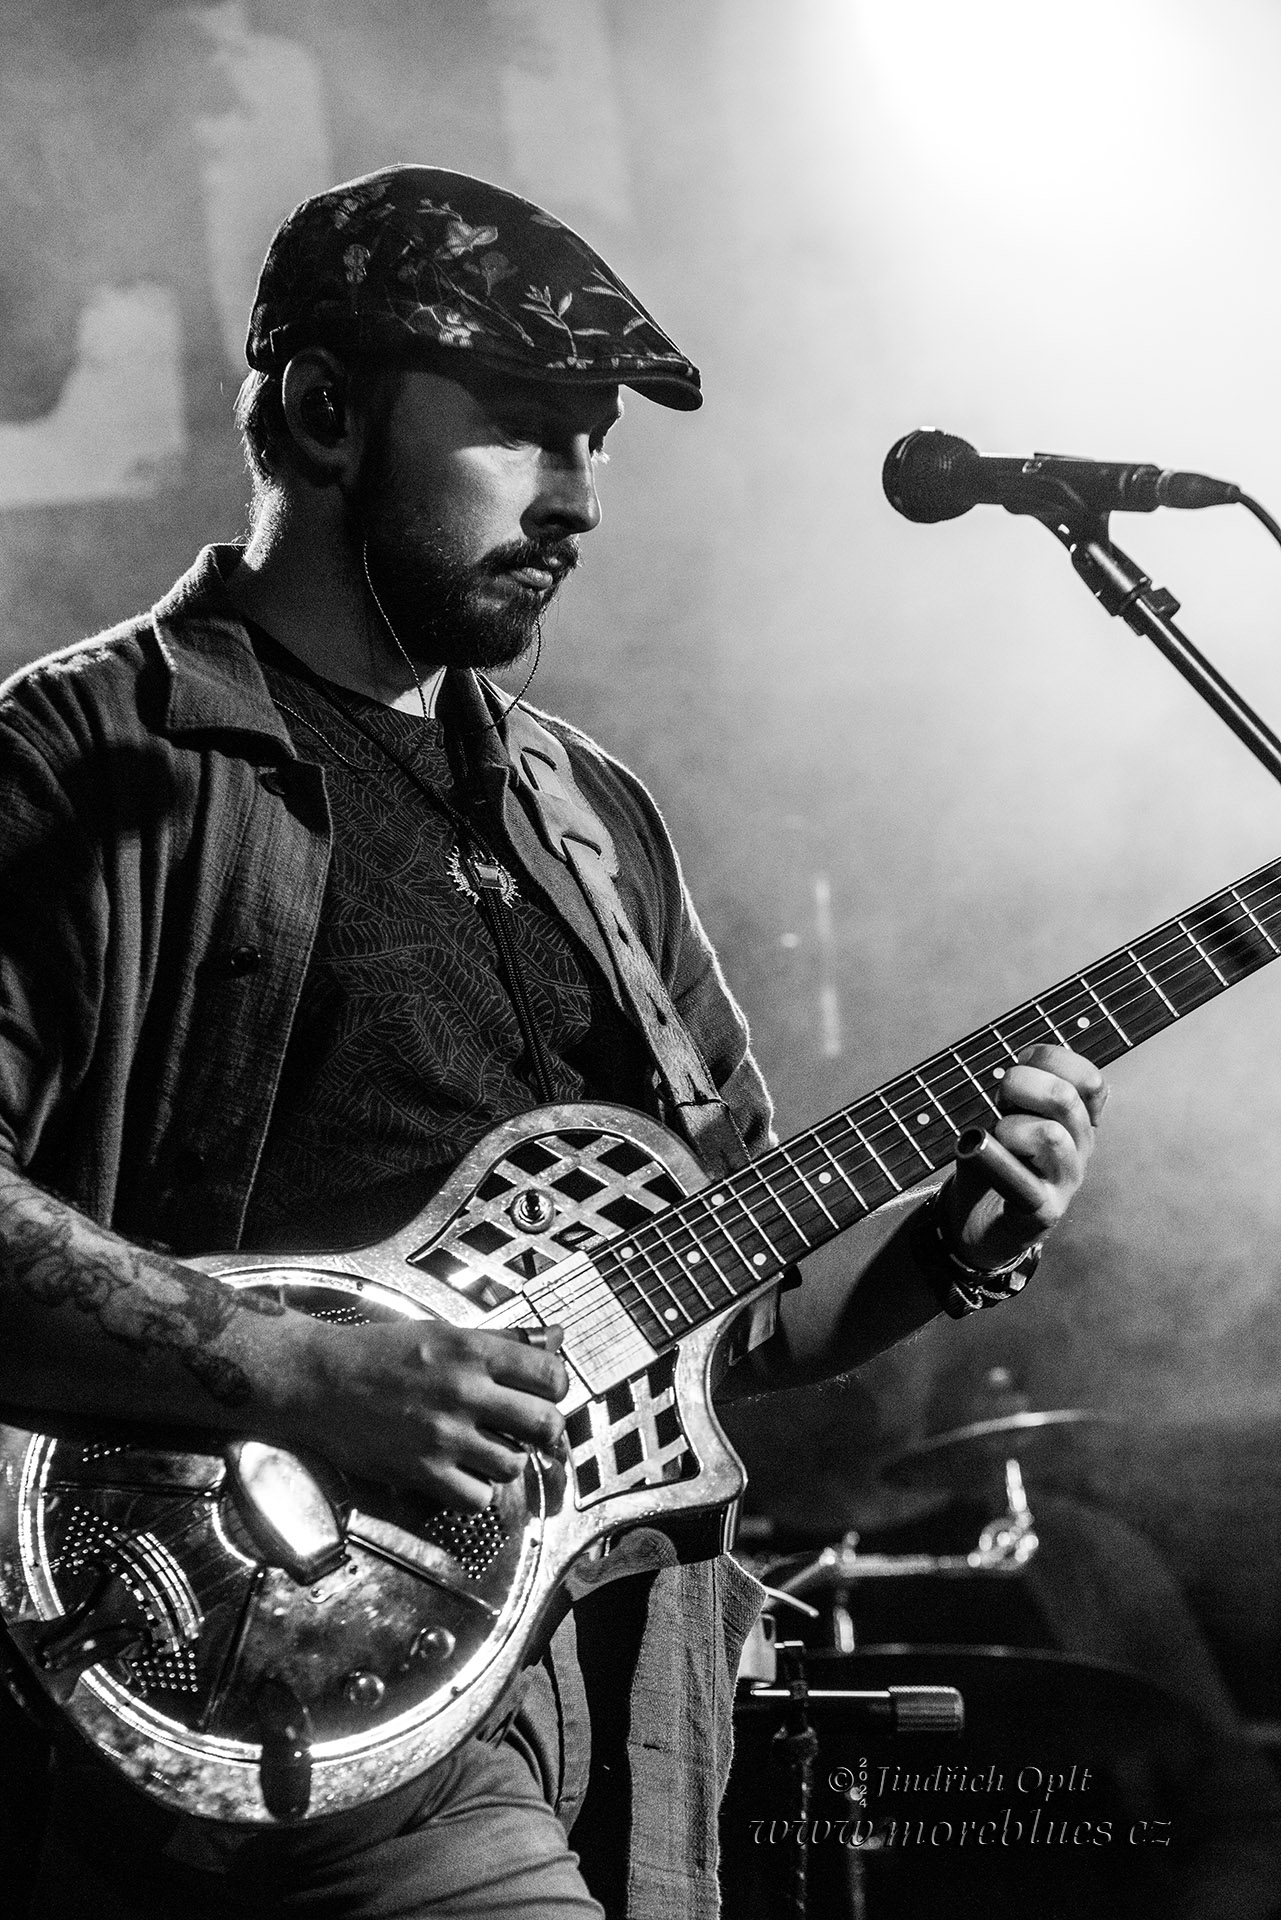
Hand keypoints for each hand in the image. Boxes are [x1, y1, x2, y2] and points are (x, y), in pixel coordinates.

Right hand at [283, 1317, 568, 1509]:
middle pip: (545, 1424)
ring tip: (484, 1449)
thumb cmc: (378, 1353)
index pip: (550, 1375)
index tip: (544, 1393)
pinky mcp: (422, 1472)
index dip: (555, 1388)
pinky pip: (478, 1498)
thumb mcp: (442, 1332)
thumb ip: (501, 1341)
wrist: (319, 1380)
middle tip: (527, 1429)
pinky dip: (476, 1492)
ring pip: (513, 1464)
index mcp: (472, 1350)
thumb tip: (555, 1338)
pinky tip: (462, 1474)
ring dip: (505, 1460)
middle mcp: (464, 1391)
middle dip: (543, 1430)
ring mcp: (444, 1435)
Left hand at [940, 1043, 1106, 1269]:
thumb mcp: (1009, 1116)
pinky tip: (984, 1156)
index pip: (1089, 1079)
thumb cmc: (996, 1162)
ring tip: (997, 1139)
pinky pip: (1026, 1183)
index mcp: (1077, 1121)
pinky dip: (1000, 1165)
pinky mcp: (1042, 1211)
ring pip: (1050, 1136)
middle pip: (1065, 1098)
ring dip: (1010, 1128)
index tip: (1020, 1065)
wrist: (980, 1223)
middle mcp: (1080, 1149)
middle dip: (1020, 1085)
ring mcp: (1065, 1181)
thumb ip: (1022, 1092)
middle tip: (1000, 1102)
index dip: (1050, 1060)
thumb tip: (1023, 1065)